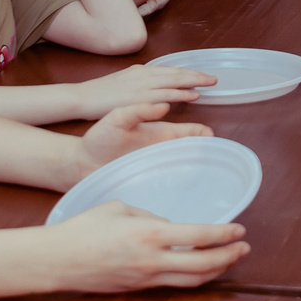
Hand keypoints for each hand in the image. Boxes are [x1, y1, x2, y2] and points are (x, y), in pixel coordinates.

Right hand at [45, 200, 250, 290]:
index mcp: (149, 234)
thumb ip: (148, 216)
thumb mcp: (119, 208)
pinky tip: (200, 268)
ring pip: (192, 280)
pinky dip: (194, 277)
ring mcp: (146, 279)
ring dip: (216, 270)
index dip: (224, 234)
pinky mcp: (138, 289)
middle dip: (229, 256)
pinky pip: (174, 284)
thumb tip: (168, 227)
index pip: (198, 235)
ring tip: (230, 259)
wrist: (58, 260)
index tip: (239, 229)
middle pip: (203, 265)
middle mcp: (152, 261)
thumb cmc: (84, 228)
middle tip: (244, 247)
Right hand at [72, 62, 216, 116]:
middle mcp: (144, 74)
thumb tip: (154, 88)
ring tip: (209, 84)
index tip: (201, 75)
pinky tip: (193, 95)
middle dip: (197, 75)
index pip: (170, 70)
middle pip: (177, 72)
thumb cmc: (101, 94)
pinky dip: (182, 93)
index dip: (187, 72)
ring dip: (194, 81)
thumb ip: (140, 84)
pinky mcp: (140, 97)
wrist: (83, 97)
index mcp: (141, 71)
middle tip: (214, 79)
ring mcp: (143, 85)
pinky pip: (166, 94)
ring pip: (175, 81)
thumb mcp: (123, 83)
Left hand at [72, 103, 211, 177]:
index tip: (214, 140)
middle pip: (194, 154)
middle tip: (219, 167)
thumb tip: (164, 104)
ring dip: (198, 175)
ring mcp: (157, 168)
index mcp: (160, 132)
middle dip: (209, 158)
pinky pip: (172, 187)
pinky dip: (182, 189)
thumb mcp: (117, 118)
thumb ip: (139, 110)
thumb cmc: (99, 139)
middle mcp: (163, 150)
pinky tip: (188, 197)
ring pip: (186, 172)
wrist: (81, 163)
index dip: (205, 134)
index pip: (191, 131)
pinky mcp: (150, 184)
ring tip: (208, 183)